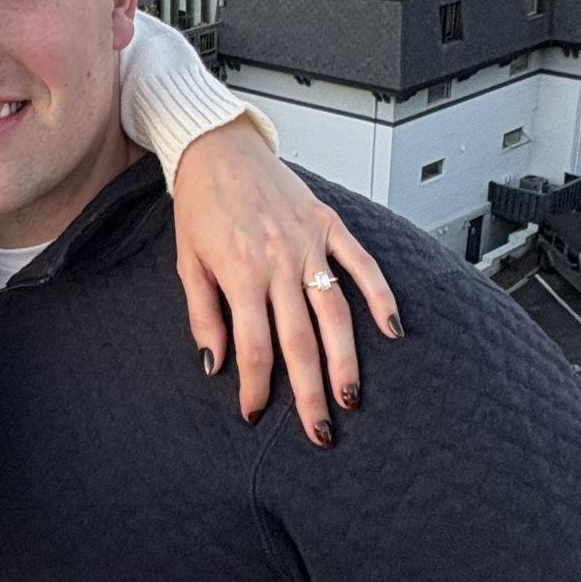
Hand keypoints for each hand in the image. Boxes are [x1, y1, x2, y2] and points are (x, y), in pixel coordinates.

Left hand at [172, 123, 400, 445]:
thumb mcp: (187, 262)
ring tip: (351, 397)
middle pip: (300, 340)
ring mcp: (310, 243)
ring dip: (346, 359)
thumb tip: (215, 365)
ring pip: (336, 312)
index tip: (254, 414)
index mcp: (241, 273)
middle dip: (310, 392)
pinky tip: (393, 331)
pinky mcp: (330, 224)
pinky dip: (381, 297)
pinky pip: (362, 264)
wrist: (218, 149)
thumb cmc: (201, 207)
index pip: (255, 346)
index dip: (255, 386)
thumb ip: (203, 315)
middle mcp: (280, 261)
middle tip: (321, 432)